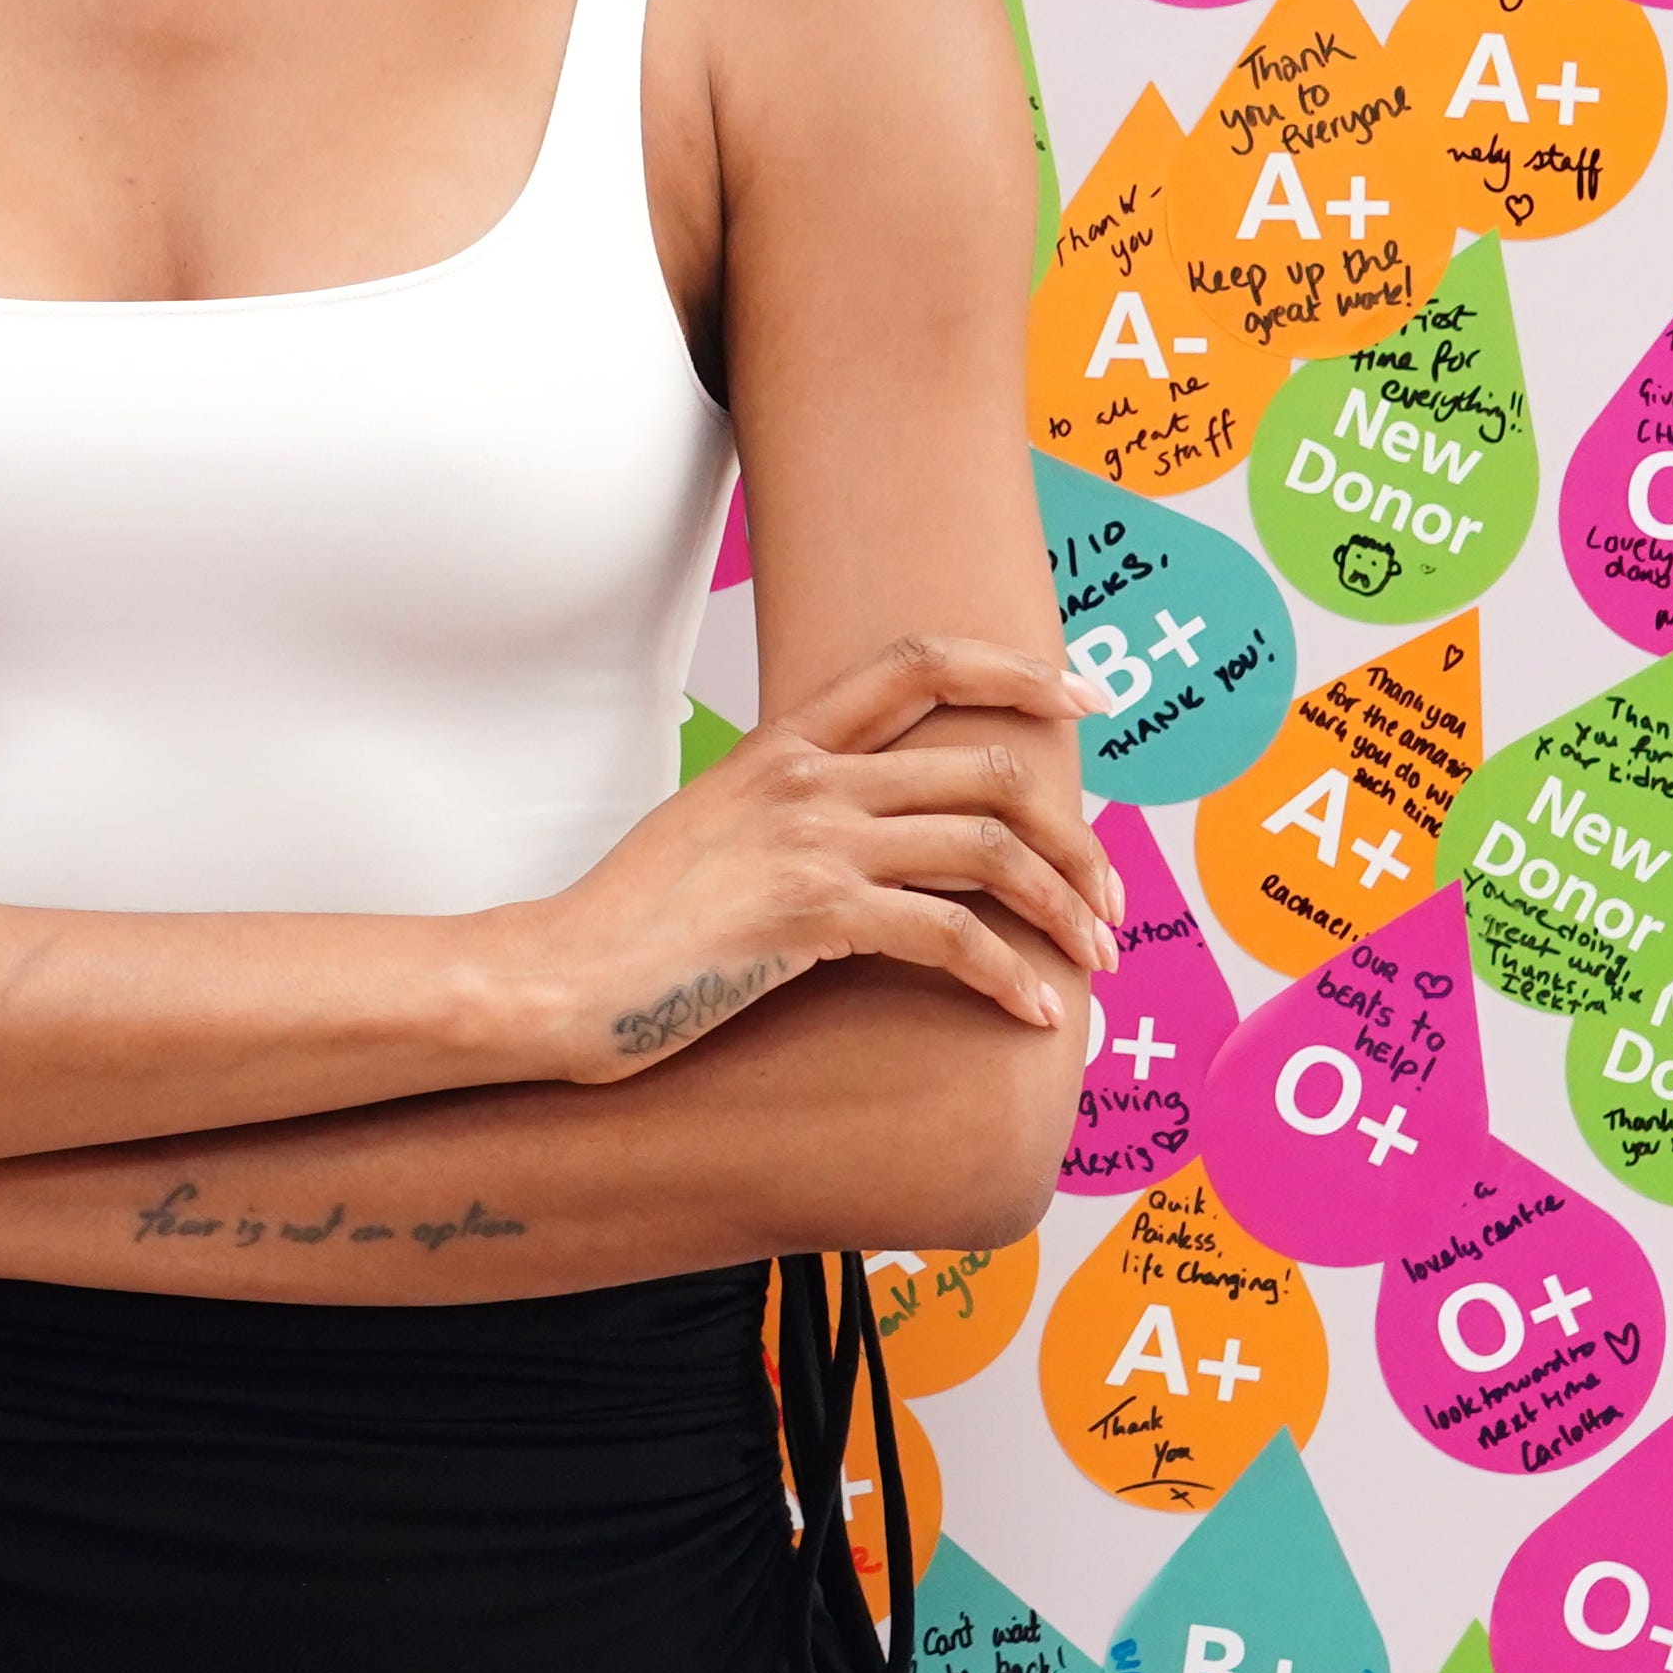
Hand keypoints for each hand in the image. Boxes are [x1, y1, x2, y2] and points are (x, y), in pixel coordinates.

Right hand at [524, 633, 1120, 1085]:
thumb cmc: (635, 919)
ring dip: (1064, 905)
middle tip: (1109, 891)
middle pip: (989, 767)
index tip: (1077, 700)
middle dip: (1073, 833)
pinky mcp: (815, 914)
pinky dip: (1012, 975)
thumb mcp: (714, 827)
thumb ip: (790, 809)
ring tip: (1096, 955)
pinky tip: (1036, 1010)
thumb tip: (869, 830)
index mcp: (785, 745)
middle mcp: (810, 777)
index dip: (1012, 670)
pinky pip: (953, 934)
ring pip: (990, 847)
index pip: (916, 662)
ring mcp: (814, 841)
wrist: (563, 973)